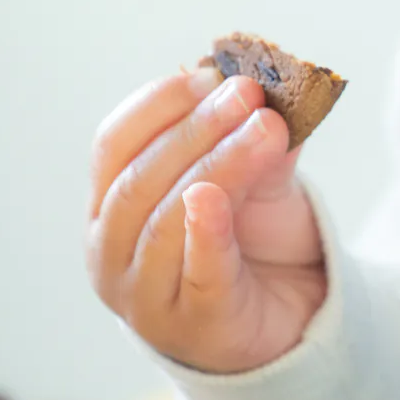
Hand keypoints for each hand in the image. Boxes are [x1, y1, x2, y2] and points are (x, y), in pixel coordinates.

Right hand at [85, 64, 326, 373]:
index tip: (212, 74)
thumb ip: (259, 138)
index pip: (116, 144)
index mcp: (111, 205)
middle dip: (196, 129)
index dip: (160, 103)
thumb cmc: (254, 242)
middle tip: (247, 93)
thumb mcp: (259, 177)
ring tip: (266, 128)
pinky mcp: (193, 325)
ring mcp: (144, 296)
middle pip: (139, 180)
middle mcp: (110, 252)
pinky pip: (197, 273)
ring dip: (217, 165)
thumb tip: (270, 87)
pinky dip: (204, 233)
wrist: (289, 319)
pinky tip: (212, 198)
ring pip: (167, 221)